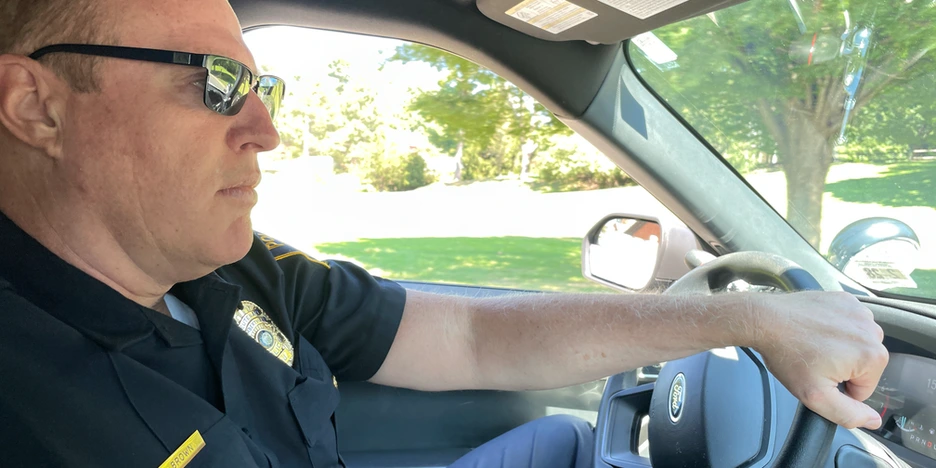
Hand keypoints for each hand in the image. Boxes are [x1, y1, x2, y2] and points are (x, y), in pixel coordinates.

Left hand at [750, 291, 887, 429]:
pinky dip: (833, 329)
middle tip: (813, 361)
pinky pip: (847, 324)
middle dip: (839, 368)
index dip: (839, 389)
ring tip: (812, 345)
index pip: (864, 388)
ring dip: (838, 348)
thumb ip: (848, 414)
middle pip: (862, 366)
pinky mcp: (845, 300)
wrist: (764, 320)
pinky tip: (814, 330)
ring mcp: (859, 311)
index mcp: (873, 356)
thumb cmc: (787, 353)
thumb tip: (873, 421)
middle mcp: (872, 331)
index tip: (819, 376)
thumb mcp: (816, 397)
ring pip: (855, 345)